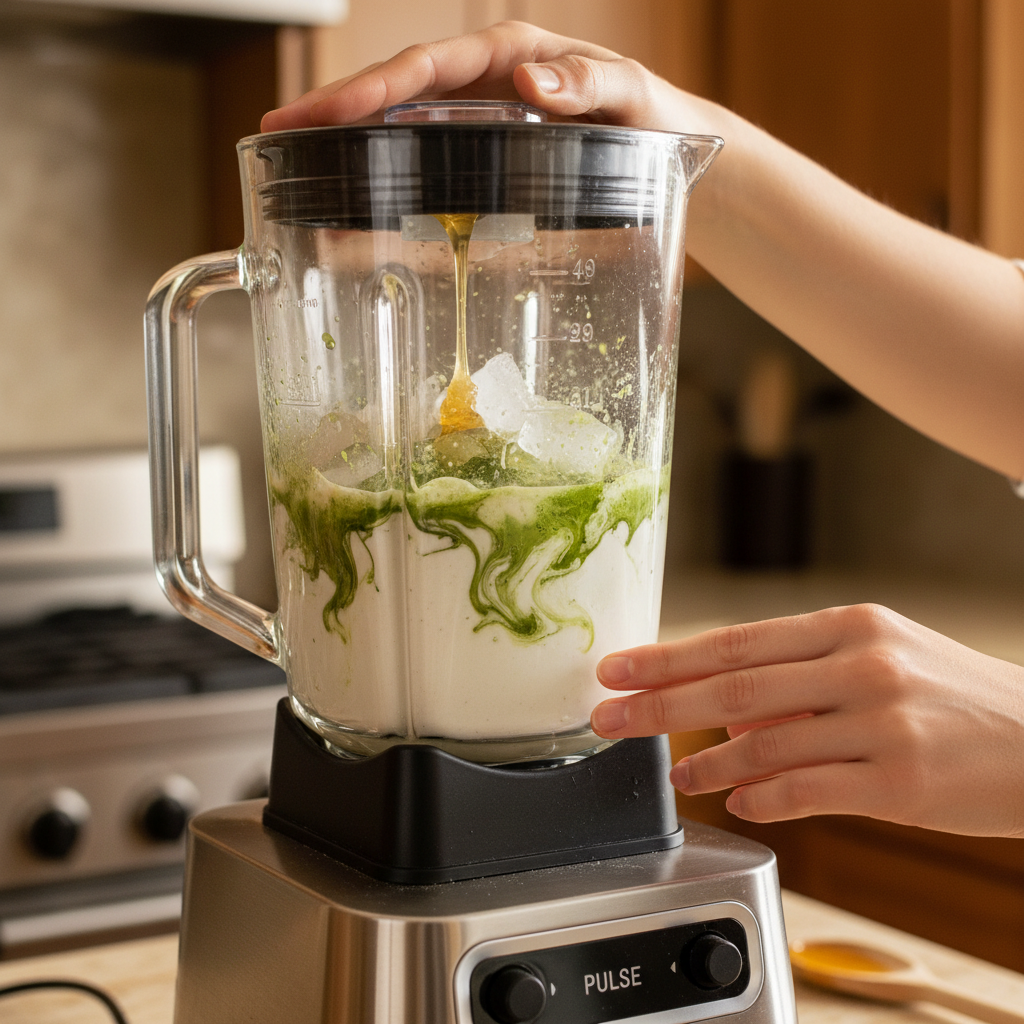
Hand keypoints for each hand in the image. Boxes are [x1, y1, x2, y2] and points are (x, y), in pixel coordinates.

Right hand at [260, 20, 718, 134]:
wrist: (666, 150)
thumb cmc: (651, 117)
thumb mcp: (629, 92)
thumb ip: (588, 80)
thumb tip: (530, 80)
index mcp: (508, 57)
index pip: (425, 66)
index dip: (372, 85)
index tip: (327, 110)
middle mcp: (485, 84)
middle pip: (396, 89)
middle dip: (334, 107)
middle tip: (278, 129)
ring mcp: (480, 121)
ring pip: (400, 123)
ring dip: (347, 140)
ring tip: (297, 161)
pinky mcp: (484, 156)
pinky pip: (427, 160)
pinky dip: (387, 175)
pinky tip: (356, 200)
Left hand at [591, 604, 1023, 837]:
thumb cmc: (951, 695)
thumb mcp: (880, 658)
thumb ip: (800, 681)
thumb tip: (726, 715)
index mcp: (847, 625)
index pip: (735, 642)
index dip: (667, 659)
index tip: (617, 670)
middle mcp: (861, 665)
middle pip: (734, 688)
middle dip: (658, 705)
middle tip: (607, 720)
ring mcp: (882, 723)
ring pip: (764, 744)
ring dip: (706, 763)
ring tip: (674, 773)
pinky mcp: (902, 783)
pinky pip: (808, 792)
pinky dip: (761, 799)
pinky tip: (736, 802)